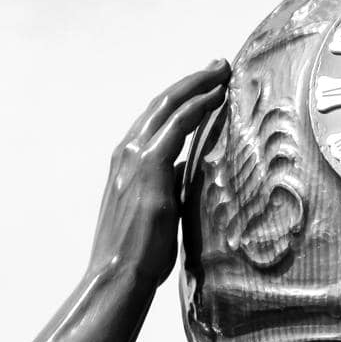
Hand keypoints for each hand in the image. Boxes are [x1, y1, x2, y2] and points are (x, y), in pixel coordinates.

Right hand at [89, 62, 228, 285]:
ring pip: (168, 106)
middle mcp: (125, 153)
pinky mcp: (148, 167)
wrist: (118, 275)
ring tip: (223, 71)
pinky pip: (177, 124)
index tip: (206, 88)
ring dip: (197, 85)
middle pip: (161, 104)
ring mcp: (134, 157)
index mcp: (125, 164)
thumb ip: (167, 187)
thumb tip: (184, 171)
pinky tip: (217, 96)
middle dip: (192, 82)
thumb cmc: (138, 254)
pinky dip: (197, 105)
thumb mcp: (156, 213)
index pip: (155, 121)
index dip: (181, 100)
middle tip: (219, 66)